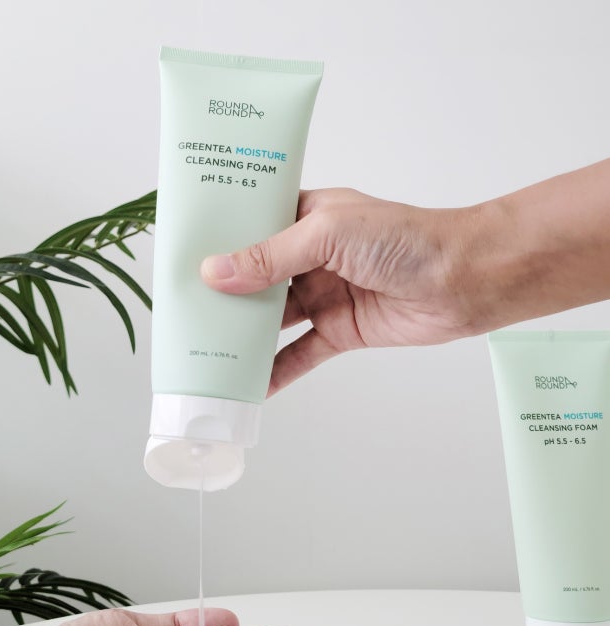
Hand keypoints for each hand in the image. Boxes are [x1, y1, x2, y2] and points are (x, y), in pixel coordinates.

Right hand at [201, 188, 474, 394]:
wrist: (464, 280)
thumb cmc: (405, 238)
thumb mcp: (328, 234)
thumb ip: (270, 256)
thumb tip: (214, 272)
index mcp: (306, 218)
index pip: (251, 226)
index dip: (218, 241)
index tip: (181, 256)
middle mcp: (310, 257)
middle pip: (254, 278)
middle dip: (222, 295)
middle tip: (182, 312)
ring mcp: (323, 295)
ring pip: (272, 319)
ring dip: (242, 335)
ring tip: (204, 351)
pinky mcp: (339, 331)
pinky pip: (299, 354)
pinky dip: (275, 370)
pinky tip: (249, 385)